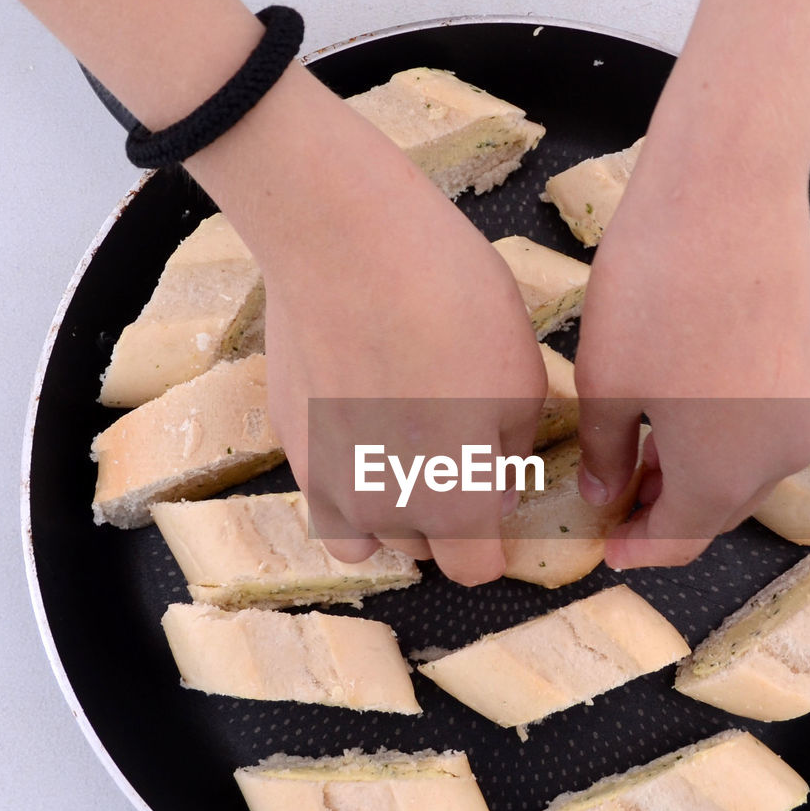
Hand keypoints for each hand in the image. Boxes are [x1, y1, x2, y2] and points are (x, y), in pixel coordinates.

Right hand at [189, 63, 546, 583]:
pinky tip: (363, 409)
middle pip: (421, 549)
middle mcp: (380, 512)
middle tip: (458, 444)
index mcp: (450, 506)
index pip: (476, 570)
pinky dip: (346, 470)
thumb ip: (512, 451)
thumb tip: (498, 484)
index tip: (500, 496)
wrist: (344, 240)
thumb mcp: (522, 378)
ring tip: (406, 440)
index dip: (495, 538)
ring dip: (390, 504)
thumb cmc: (451, 304)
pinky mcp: (287, 441)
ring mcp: (323, 480)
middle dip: (446, 514)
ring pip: (365, 528)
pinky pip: (324, 486)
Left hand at [574, 101, 809, 568]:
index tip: (607, 547)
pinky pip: (762, 426)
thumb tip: (606, 494)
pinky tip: (682, 411)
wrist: (728, 191)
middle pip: (718, 509)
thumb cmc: (656, 289)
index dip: (639, 548)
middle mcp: (779, 456)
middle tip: (616, 501)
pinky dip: (722, 435)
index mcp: (725, 475)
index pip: (678, 539)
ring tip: (640, 456)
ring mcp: (804, 410)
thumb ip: (606, 453)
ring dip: (694, 473)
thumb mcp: (607, 381)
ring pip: (743, 468)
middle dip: (666, 511)